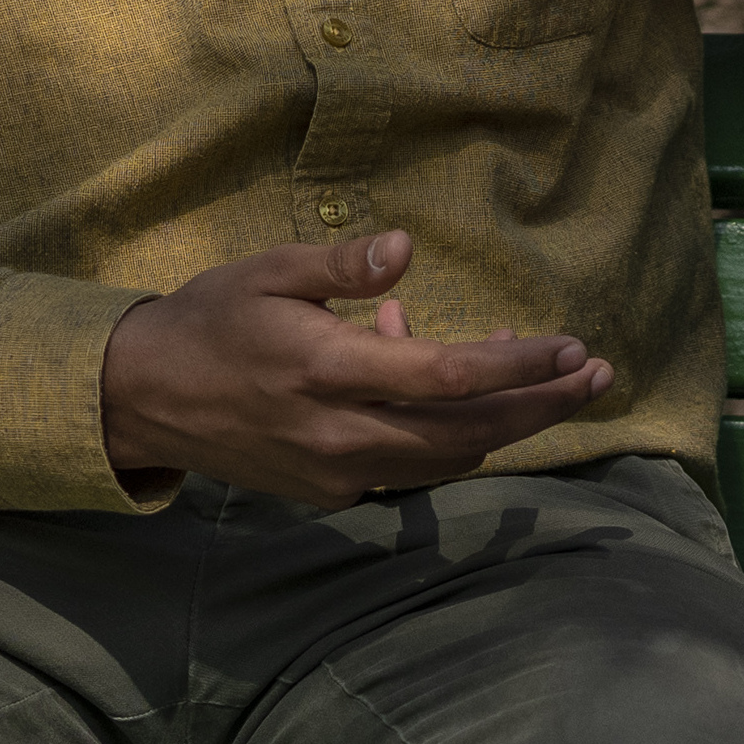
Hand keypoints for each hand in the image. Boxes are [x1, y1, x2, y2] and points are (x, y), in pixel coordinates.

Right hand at [97, 232, 612, 507]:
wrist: (145, 400)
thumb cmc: (211, 320)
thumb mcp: (268, 272)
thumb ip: (341, 267)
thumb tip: (408, 250)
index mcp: (325, 370)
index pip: (446, 378)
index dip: (518, 368)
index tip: (571, 349)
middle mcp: (339, 433)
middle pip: (468, 433)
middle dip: (542, 406)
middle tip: (599, 376)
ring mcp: (336, 473)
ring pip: (448, 459)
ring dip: (506, 425)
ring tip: (553, 382)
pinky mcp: (330, 493)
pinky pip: (412, 468)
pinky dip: (448, 435)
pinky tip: (450, 390)